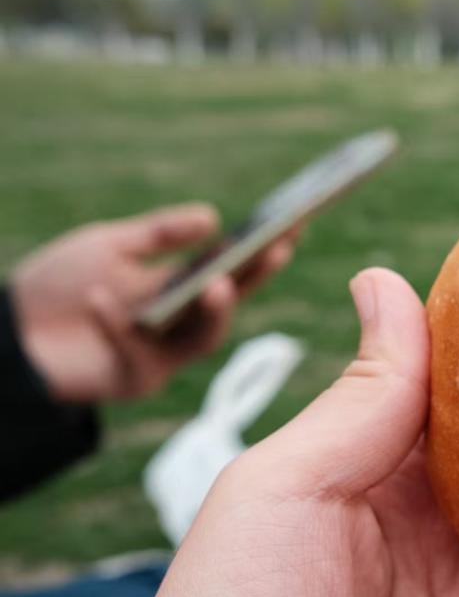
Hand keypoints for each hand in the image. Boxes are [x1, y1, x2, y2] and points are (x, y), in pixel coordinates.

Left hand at [10, 204, 294, 401]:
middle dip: (257, 276)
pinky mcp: (134, 378)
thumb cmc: (57, 286)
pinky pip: (134, 352)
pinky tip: (101, 298)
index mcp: (180, 289)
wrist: (6, 334)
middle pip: (230, 301)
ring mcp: (162, 354)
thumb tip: (214, 218)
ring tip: (219, 281)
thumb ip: (159, 234)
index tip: (292, 224)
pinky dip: (116, 325)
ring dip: (215, 311)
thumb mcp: (109, 246)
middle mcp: (180, 323)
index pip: (231, 268)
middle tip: (278, 249)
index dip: (262, 250)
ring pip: (204, 337)